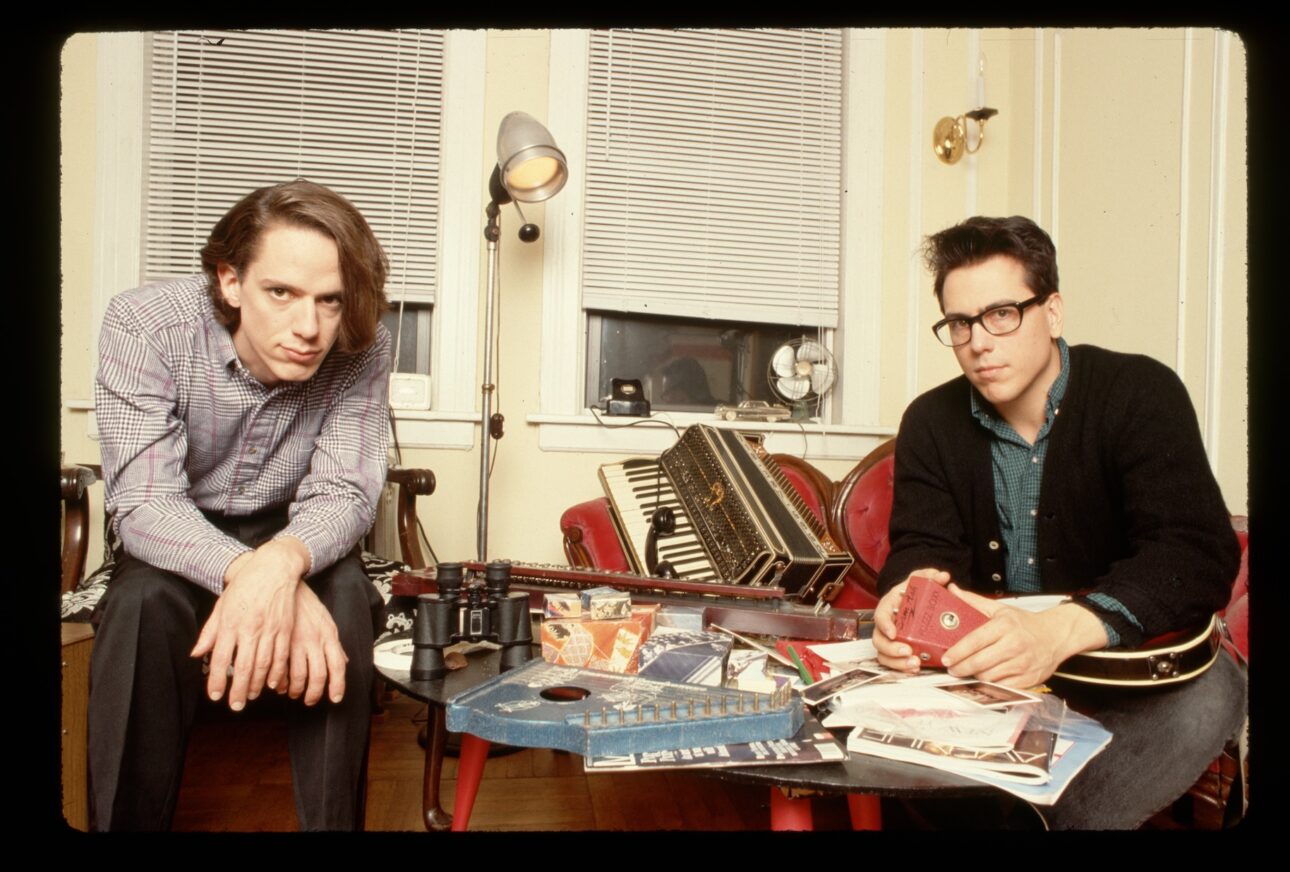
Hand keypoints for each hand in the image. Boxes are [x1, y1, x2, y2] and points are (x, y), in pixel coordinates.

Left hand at [191, 537, 310, 710]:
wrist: (273, 568)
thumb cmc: (245, 586)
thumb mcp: (221, 606)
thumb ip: (210, 632)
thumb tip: (197, 654)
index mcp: (231, 623)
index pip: (222, 658)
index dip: (218, 680)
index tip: (216, 695)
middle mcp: (250, 628)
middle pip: (244, 666)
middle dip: (239, 690)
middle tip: (235, 705)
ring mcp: (270, 629)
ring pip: (264, 664)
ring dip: (258, 684)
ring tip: (251, 697)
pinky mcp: (285, 628)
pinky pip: (282, 655)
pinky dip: (278, 671)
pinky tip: (273, 683)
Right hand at [287, 581, 348, 705]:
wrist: (284, 586)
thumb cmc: (306, 606)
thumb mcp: (326, 622)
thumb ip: (334, 644)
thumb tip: (344, 662)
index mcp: (329, 635)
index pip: (338, 666)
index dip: (337, 686)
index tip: (335, 699)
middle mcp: (314, 640)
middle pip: (318, 676)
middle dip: (314, 694)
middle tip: (310, 700)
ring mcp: (295, 642)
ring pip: (297, 677)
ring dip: (295, 690)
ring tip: (292, 693)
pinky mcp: (277, 643)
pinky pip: (279, 669)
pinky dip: (279, 682)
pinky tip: (278, 683)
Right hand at [872, 568, 951, 672]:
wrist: (913, 601)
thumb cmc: (914, 590)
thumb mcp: (921, 579)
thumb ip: (931, 575)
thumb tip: (943, 576)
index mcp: (888, 607)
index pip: (880, 616)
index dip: (884, 625)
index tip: (893, 633)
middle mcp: (885, 625)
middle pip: (879, 640)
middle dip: (891, 649)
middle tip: (908, 652)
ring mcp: (890, 639)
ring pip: (884, 655)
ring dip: (897, 662)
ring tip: (915, 664)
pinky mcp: (898, 650)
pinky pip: (894, 662)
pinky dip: (903, 668)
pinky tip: (917, 668)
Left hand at [940, 585, 1107, 687]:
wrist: (1056, 636)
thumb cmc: (1026, 623)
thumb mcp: (1000, 608)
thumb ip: (974, 601)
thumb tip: (953, 590)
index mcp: (1005, 626)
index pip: (974, 641)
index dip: (957, 652)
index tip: (946, 658)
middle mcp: (1014, 645)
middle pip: (979, 662)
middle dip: (961, 668)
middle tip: (952, 668)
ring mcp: (1022, 664)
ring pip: (988, 676)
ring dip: (974, 676)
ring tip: (968, 671)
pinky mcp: (1028, 679)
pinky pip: (1002, 686)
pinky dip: (991, 684)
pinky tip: (985, 678)